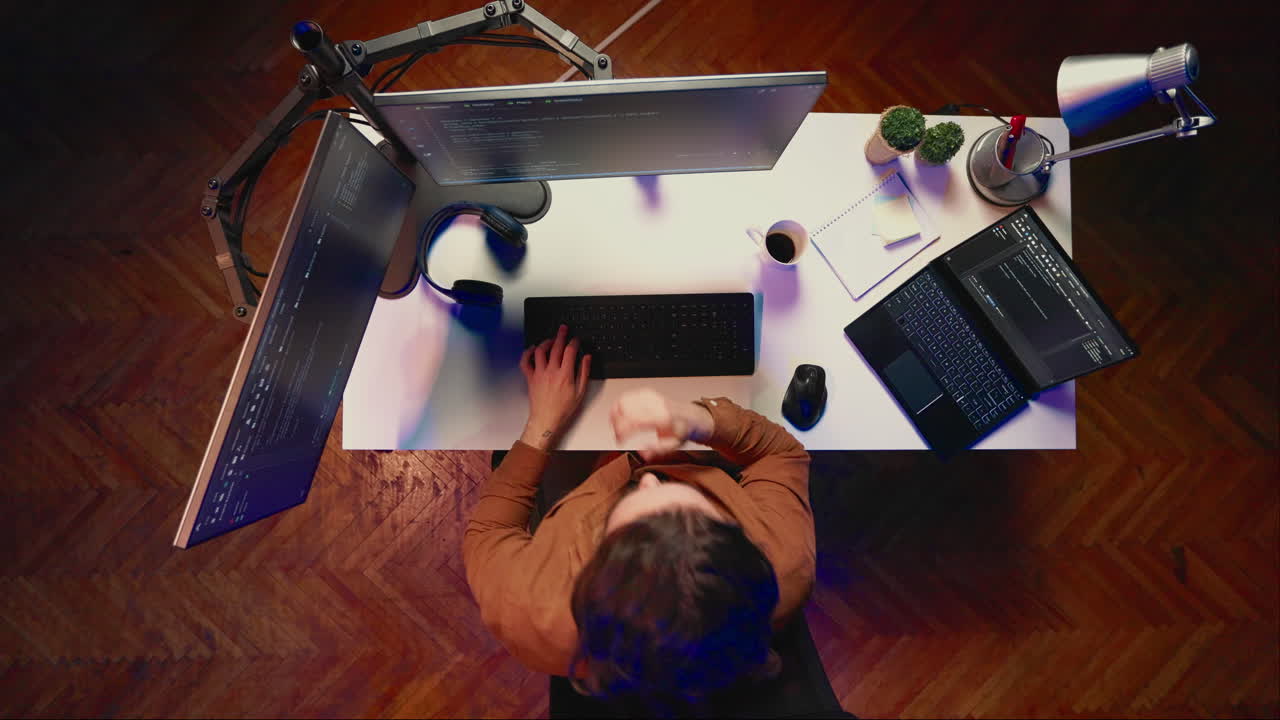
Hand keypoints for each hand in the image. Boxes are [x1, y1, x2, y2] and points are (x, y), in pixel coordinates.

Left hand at [519, 324, 591, 449]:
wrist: (546, 420)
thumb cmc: (563, 409)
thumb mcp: (580, 392)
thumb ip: (584, 372)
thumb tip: (587, 358)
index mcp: (565, 374)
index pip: (570, 351)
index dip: (574, 342)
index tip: (576, 339)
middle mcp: (551, 371)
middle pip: (556, 347)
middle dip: (560, 335)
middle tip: (563, 328)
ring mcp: (539, 373)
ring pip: (540, 351)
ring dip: (546, 342)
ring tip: (550, 339)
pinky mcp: (530, 378)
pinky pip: (525, 362)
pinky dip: (528, 353)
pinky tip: (532, 349)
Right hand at [610, 389, 714, 460]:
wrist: (689, 416)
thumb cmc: (681, 430)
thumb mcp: (673, 445)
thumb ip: (657, 451)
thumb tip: (642, 453)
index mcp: (662, 417)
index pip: (633, 421)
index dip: (621, 431)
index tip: (619, 441)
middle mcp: (655, 404)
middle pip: (624, 410)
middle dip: (616, 424)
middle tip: (619, 435)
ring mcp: (650, 397)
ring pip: (622, 401)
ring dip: (615, 414)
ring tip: (618, 426)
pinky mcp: (646, 393)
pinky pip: (626, 397)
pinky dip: (619, 406)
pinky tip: (621, 416)